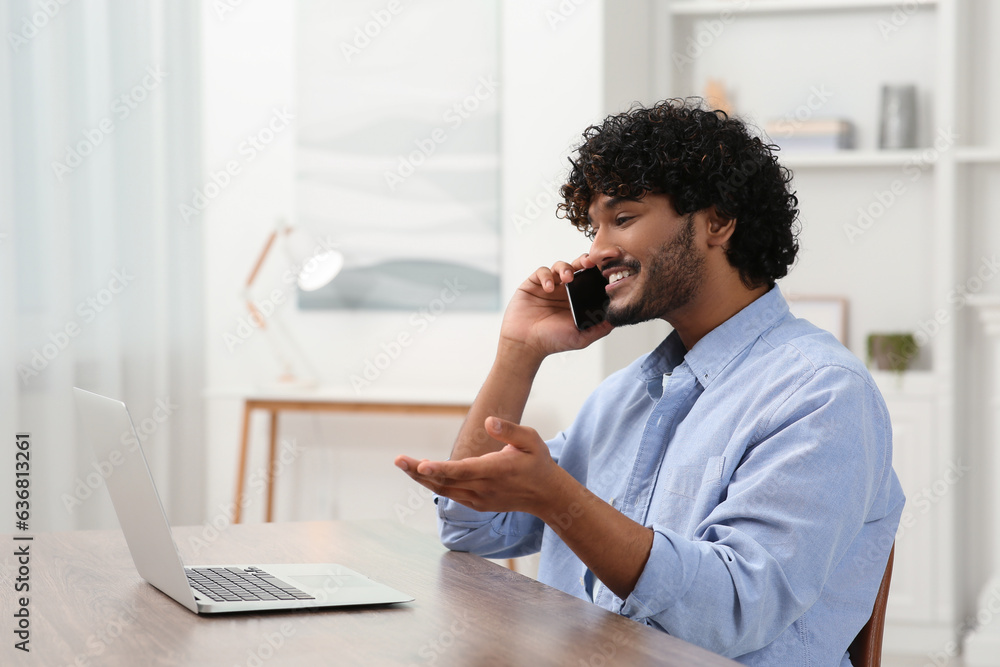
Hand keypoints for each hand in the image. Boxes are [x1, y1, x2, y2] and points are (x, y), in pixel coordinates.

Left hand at [394, 417, 564, 514]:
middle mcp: (484, 488)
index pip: (462, 471)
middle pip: (446, 482)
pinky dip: (435, 483)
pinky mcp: (476, 504)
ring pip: (444, 490)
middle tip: (398, 460)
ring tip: (403, 464)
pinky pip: (451, 494)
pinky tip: (422, 472)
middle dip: (419, 471)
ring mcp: (479, 499)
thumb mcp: (531, 439)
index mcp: (496, 470)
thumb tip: (488, 421)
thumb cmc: (538, 462)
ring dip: (422, 478)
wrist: (546, 495)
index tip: (421, 464)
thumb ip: (509, 430)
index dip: (440, 468)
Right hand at [499, 254, 612, 363]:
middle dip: (585, 261)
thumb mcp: (581, 337)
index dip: (597, 272)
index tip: (605, 269)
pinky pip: (542, 271)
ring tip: (567, 279)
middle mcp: (564, 290)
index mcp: (577, 299)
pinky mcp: (533, 284)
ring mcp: (549, 286)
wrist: (526, 344)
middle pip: (577, 267)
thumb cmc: (552, 342)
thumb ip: (600, 328)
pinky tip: (548, 288)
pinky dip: (546, 276)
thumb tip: (617, 318)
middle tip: (589, 263)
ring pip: (560, 266)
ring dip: (566, 268)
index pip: (590, 279)